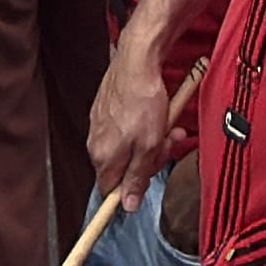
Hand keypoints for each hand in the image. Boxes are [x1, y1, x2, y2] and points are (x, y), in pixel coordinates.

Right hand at [86, 40, 195, 197]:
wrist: (138, 59)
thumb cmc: (143, 100)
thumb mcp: (148, 146)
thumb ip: (137, 177)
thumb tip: (128, 206)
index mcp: (103, 156)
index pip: (111, 190)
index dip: (133, 187)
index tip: (150, 176)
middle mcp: (96, 142)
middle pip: (123, 168)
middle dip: (150, 159)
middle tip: (167, 143)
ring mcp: (100, 124)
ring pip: (128, 147)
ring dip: (152, 141)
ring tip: (169, 126)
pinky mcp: (106, 109)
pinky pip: (126, 129)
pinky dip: (144, 125)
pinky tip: (158, 115)